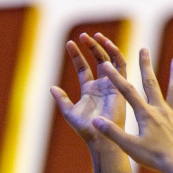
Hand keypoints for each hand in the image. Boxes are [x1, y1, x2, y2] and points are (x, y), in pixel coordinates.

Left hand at [49, 33, 132, 172]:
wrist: (102, 137)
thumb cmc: (86, 129)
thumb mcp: (69, 112)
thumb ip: (61, 100)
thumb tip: (51, 88)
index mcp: (89, 90)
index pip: (83, 67)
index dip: (76, 55)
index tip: (69, 43)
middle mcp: (101, 85)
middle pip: (97, 59)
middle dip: (91, 46)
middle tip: (83, 35)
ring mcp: (112, 84)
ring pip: (110, 60)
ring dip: (103, 47)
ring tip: (95, 36)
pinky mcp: (121, 86)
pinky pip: (121, 67)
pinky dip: (116, 55)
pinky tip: (106, 46)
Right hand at [92, 47, 172, 172]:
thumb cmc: (153, 158)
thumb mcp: (129, 146)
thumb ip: (112, 132)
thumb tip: (95, 120)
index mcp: (145, 115)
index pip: (128, 92)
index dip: (116, 78)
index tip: (107, 65)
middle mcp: (160, 111)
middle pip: (152, 84)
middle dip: (146, 66)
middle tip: (143, 49)